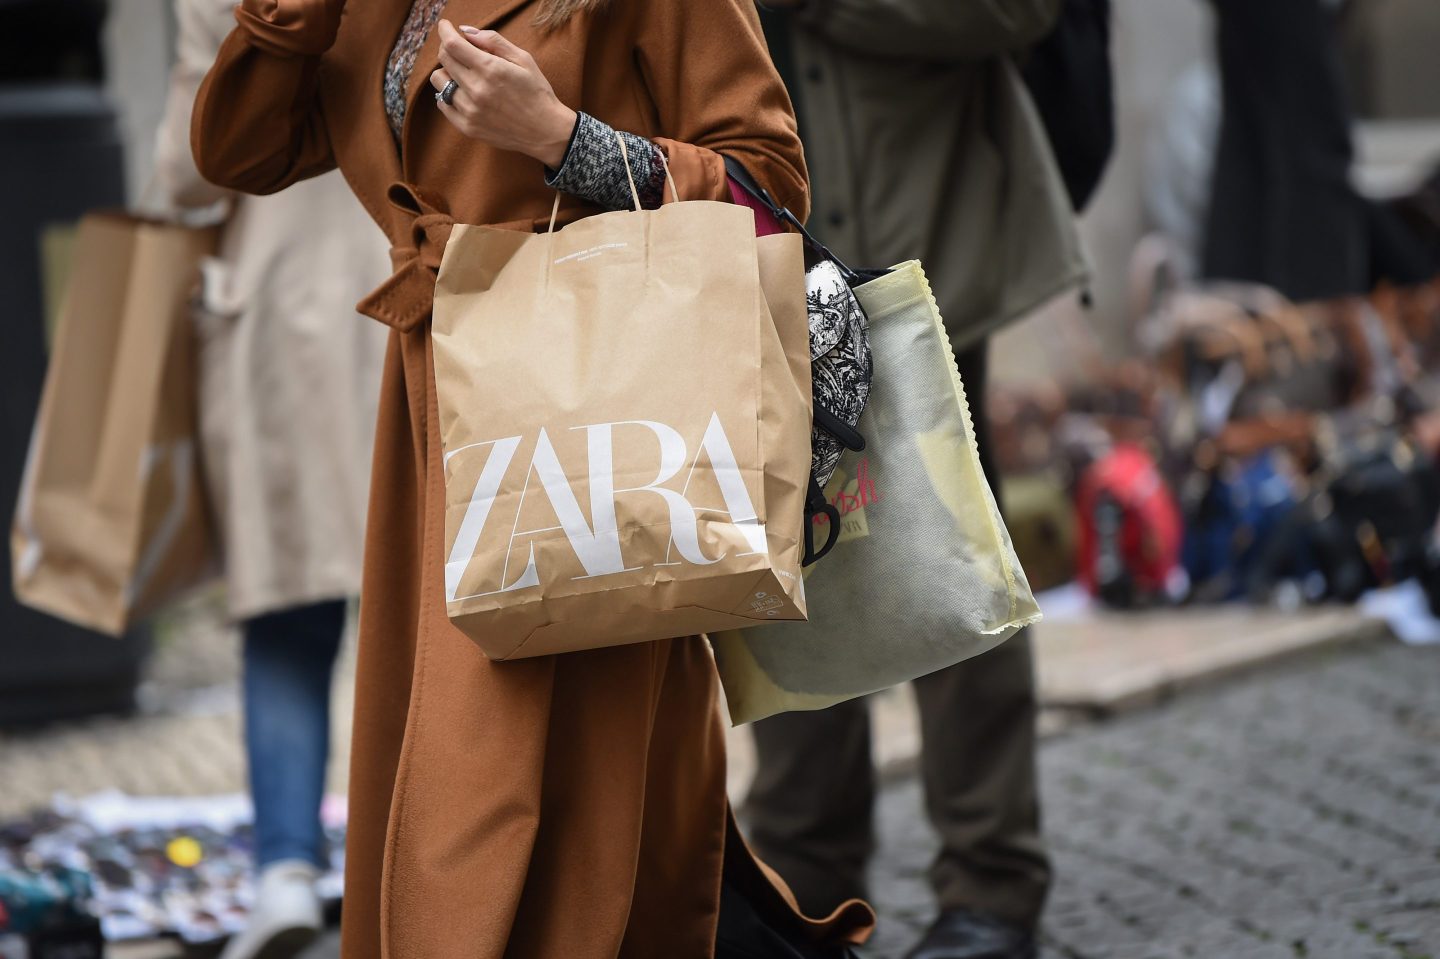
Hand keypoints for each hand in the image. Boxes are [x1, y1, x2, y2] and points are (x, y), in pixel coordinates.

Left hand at [430, 20, 577, 167]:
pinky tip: (463, 93)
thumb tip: (465, 31)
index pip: (452, 44)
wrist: (546, 131)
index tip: (445, 26)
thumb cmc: (537, 92)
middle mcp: (477, 90)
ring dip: (447, 72)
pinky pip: (443, 104)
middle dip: (449, 49)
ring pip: (439, 81)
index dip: (445, 31)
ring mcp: (470, 110)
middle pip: (444, 60)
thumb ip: (493, 41)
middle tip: (461, 50)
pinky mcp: (467, 127)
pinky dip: (448, 94)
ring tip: (464, 75)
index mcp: (491, 70)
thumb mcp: (523, 59)